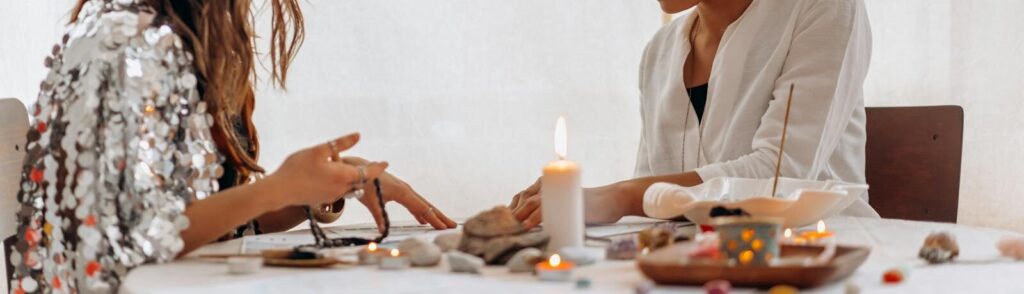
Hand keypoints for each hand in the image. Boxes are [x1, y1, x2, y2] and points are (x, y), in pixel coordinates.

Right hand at [263, 133, 387, 208]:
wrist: (279, 191)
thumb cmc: (297, 168)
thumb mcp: (319, 150)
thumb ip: (340, 144)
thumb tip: (358, 135)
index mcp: (343, 176)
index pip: (368, 173)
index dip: (378, 167)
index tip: (386, 163)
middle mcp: (341, 189)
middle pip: (360, 181)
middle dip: (367, 173)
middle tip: (373, 165)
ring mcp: (332, 196)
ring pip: (350, 187)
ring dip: (353, 178)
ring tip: (350, 168)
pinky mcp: (323, 200)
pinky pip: (339, 191)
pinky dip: (341, 183)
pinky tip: (332, 176)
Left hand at [341, 156, 457, 231]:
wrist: (359, 169)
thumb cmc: (364, 184)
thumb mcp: (370, 201)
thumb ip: (378, 216)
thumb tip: (383, 231)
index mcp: (402, 192)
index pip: (422, 207)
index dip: (433, 218)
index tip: (443, 227)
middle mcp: (406, 190)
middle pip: (427, 205)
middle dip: (440, 216)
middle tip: (453, 226)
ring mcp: (404, 190)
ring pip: (422, 204)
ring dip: (433, 214)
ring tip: (443, 224)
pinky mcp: (399, 191)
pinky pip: (414, 203)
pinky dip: (421, 211)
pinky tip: (423, 220)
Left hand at [509, 177, 626, 228]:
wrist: (610, 200)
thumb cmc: (588, 206)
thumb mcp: (565, 205)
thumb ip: (550, 210)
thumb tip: (532, 227)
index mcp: (546, 184)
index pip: (522, 196)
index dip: (510, 209)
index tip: (503, 223)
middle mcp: (550, 185)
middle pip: (523, 199)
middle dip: (512, 215)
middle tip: (505, 230)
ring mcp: (558, 191)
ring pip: (531, 202)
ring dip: (520, 217)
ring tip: (513, 229)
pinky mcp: (565, 200)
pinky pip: (546, 208)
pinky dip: (534, 217)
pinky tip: (527, 226)